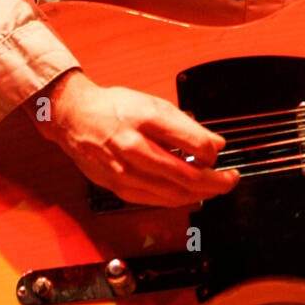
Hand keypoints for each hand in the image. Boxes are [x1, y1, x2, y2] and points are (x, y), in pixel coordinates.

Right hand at [32, 70, 239, 206]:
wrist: (73, 117)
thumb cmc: (114, 108)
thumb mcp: (153, 104)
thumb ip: (186, 125)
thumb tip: (215, 144)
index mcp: (146, 120)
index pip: (193, 143)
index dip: (213, 153)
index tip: (218, 152)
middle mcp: (134, 148)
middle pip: (185, 175)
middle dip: (215, 182)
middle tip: (230, 180)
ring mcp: (124, 171)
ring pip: (172, 194)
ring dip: (200, 194)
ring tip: (214, 189)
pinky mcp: (117, 187)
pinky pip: (155, 200)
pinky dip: (177, 199)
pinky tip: (188, 194)